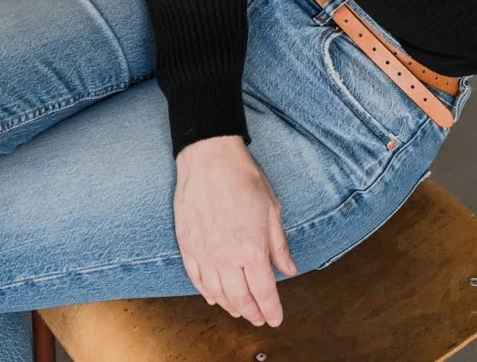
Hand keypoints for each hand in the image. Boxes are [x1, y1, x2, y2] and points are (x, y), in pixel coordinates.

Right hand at [174, 136, 298, 328]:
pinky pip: (197, 280)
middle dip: (253, 312)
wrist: (209, 159)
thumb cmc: (243, 178)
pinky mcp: (188, 247)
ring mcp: (204, 254)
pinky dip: (207, 294)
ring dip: (231, 307)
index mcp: (252, 249)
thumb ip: (279, 245)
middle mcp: (226, 258)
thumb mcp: (271, 209)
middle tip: (260, 318)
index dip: (271, 309)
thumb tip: (289, 269)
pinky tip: (215, 298)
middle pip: (241, 299)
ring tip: (240, 311)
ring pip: (218, 294)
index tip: (276, 318)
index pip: (264, 291)